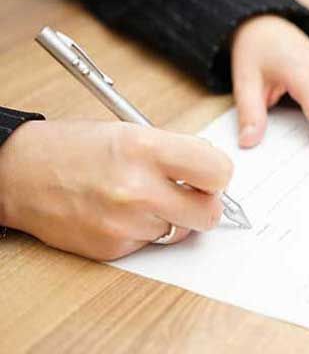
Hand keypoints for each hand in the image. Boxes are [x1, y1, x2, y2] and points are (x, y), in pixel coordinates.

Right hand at [0, 121, 231, 260]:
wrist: (19, 173)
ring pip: (182, 231)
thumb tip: (214, 174)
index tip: (209, 174)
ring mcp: (125, 223)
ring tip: (144, 198)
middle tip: (189, 193)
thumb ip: (178, 152)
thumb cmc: (74, 147)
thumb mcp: (131, 130)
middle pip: (210, 213)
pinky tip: (121, 213)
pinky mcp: (113, 249)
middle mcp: (137, 189)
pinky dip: (146, 231)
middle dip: (205, 203)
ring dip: (174, 217)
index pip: (218, 172)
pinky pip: (152, 244)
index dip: (217, 174)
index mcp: (146, 149)